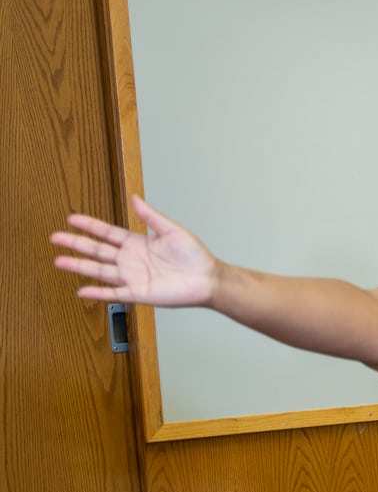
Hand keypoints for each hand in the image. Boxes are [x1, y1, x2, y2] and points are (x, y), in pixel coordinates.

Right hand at [51, 194, 216, 307]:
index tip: (71, 218)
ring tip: (59, 261)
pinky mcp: (139, 293)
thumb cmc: (195, 255)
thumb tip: (135, 197)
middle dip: (76, 243)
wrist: (208, 279)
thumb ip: (151, 216)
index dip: (90, 225)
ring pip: (100, 271)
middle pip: (97, 250)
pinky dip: (99, 292)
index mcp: (137, 243)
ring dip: (79, 266)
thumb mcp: (172, 230)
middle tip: (55, 237)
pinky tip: (82, 290)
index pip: (107, 232)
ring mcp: (133, 277)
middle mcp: (131, 260)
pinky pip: (115, 293)